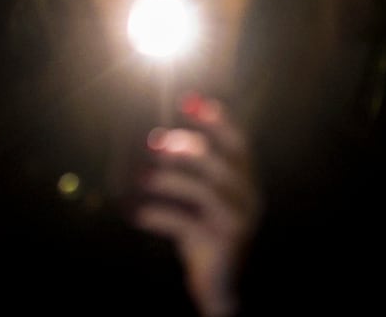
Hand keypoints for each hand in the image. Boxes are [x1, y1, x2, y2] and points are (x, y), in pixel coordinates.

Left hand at [134, 97, 258, 316]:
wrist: (219, 284)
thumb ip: (187, 170)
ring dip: (169, 180)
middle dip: (187, 149)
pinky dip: (159, 216)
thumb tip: (151, 137)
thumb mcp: (198, 198)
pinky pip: (188, 224)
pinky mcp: (222, 246)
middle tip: (154, 143)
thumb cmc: (202, 231)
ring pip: (206, 192)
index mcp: (245, 180)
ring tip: (139, 178)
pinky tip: (137, 214)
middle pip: (222, 164)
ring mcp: (238, 222)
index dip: (216, 120)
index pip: (238, 142)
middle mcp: (248, 198)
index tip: (186, 101)